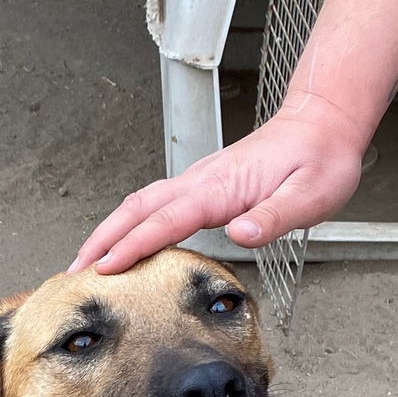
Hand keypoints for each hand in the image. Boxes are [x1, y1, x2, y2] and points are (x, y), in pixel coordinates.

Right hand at [69, 92, 369, 274]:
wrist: (323, 125)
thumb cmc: (320, 160)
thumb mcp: (313, 194)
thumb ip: (275, 217)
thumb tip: (241, 235)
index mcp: (220, 188)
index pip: (165, 220)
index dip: (132, 245)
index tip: (104, 267)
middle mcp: (199, 182)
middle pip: (136, 210)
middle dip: (101, 240)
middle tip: (75, 271)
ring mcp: (196, 182)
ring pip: (138, 205)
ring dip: (108, 231)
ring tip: (86, 262)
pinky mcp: (200, 186)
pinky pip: (151, 204)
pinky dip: (127, 223)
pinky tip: (121, 239)